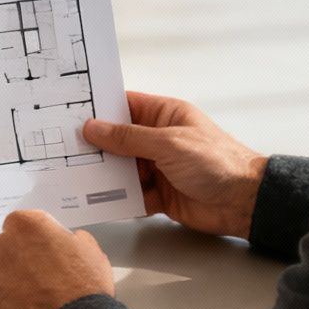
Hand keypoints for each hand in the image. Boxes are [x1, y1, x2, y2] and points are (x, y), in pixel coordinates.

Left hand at [0, 210, 114, 308]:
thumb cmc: (83, 287)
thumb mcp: (91, 251)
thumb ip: (72, 239)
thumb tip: (68, 241)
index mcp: (25, 225)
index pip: (22, 225)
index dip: (34, 241)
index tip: (43, 253)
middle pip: (4, 247)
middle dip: (17, 260)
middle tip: (38, 279)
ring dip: (5, 281)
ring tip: (29, 299)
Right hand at [81, 91, 267, 239]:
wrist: (244, 202)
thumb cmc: (217, 162)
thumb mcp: (168, 143)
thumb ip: (128, 137)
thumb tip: (94, 128)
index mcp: (164, 116)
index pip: (125, 106)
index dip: (99, 109)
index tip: (70, 113)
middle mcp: (158, 140)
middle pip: (117, 140)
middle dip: (95, 146)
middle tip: (64, 148)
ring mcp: (158, 168)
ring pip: (120, 169)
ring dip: (104, 174)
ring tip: (76, 176)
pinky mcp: (159, 195)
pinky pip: (130, 195)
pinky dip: (117, 199)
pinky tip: (99, 199)